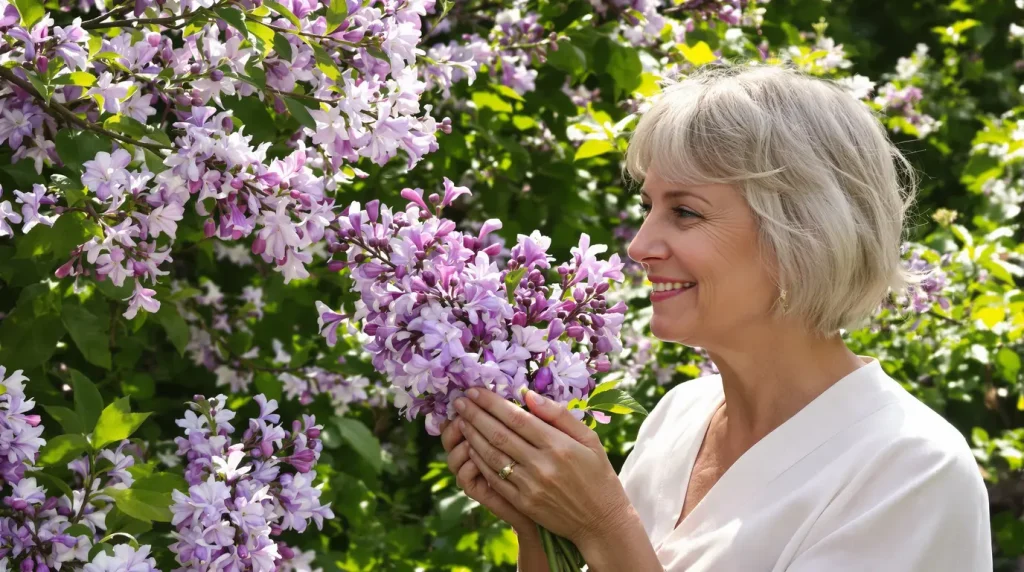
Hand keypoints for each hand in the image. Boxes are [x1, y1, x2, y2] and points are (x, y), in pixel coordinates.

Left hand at [453, 388, 632, 548]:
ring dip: (473, 436)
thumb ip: (559, 416)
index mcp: (559, 445)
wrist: (601, 521)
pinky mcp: (523, 503)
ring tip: (461, 420)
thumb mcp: (589, 439)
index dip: (492, 403)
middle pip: (499, 434)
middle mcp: (542, 465)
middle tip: (459, 401)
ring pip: (493, 456)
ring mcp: (530, 486)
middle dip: (475, 415)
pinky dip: (480, 462)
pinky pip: (495, 479)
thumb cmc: (598, 474)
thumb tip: (529, 395)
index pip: (516, 418)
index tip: (475, 391)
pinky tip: (470, 448)